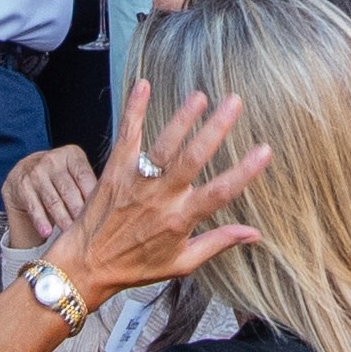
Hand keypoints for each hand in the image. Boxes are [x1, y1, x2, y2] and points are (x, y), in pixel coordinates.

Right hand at [0, 146, 97, 248]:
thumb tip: (111, 204)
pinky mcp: (22, 185)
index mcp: (71, 154)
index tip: (101, 214)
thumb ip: (90, 184)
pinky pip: (34, 206)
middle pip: (69, 191)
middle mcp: (52, 160)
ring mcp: (35, 172)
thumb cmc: (60, 177)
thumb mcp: (74, 172)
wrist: (24, 173)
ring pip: (53, 201)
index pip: (84, 177)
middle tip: (89, 230)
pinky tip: (47, 232)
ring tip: (71, 233)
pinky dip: (41, 220)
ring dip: (62, 219)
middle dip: (79, 212)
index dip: (93, 197)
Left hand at [55, 83, 267, 301]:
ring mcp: (136, 181)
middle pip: (193, 159)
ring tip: (200, 95)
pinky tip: (144, 85)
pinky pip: (127, 135)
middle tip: (234, 102)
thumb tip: (255, 234)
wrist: (86, 264)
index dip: (244, 171)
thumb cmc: (135, 266)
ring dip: (181, 118)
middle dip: (215, 129)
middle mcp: (160, 197)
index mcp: (180, 219)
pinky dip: (134, 109)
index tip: (265, 150)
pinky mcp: (115, 169)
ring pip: (163, 145)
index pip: (220, 192)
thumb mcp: (181, 263)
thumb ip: (218, 243)